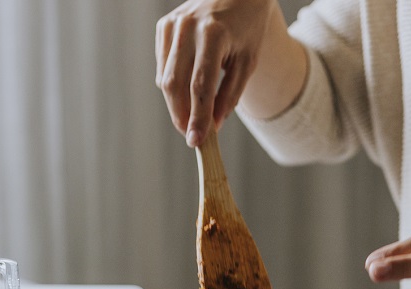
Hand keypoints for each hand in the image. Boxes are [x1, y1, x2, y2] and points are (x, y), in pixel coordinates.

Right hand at [155, 0, 281, 146]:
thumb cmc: (247, 28)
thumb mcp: (247, 62)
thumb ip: (229, 95)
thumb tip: (211, 126)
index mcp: (213, 34)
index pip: (200, 86)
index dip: (197, 117)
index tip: (196, 142)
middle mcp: (188, 27)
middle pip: (176, 85)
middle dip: (181, 115)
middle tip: (191, 135)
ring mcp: (172, 24)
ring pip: (165, 78)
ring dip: (176, 103)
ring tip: (192, 114)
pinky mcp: (164, 25)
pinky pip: (163, 66)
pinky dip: (172, 84)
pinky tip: (187, 87)